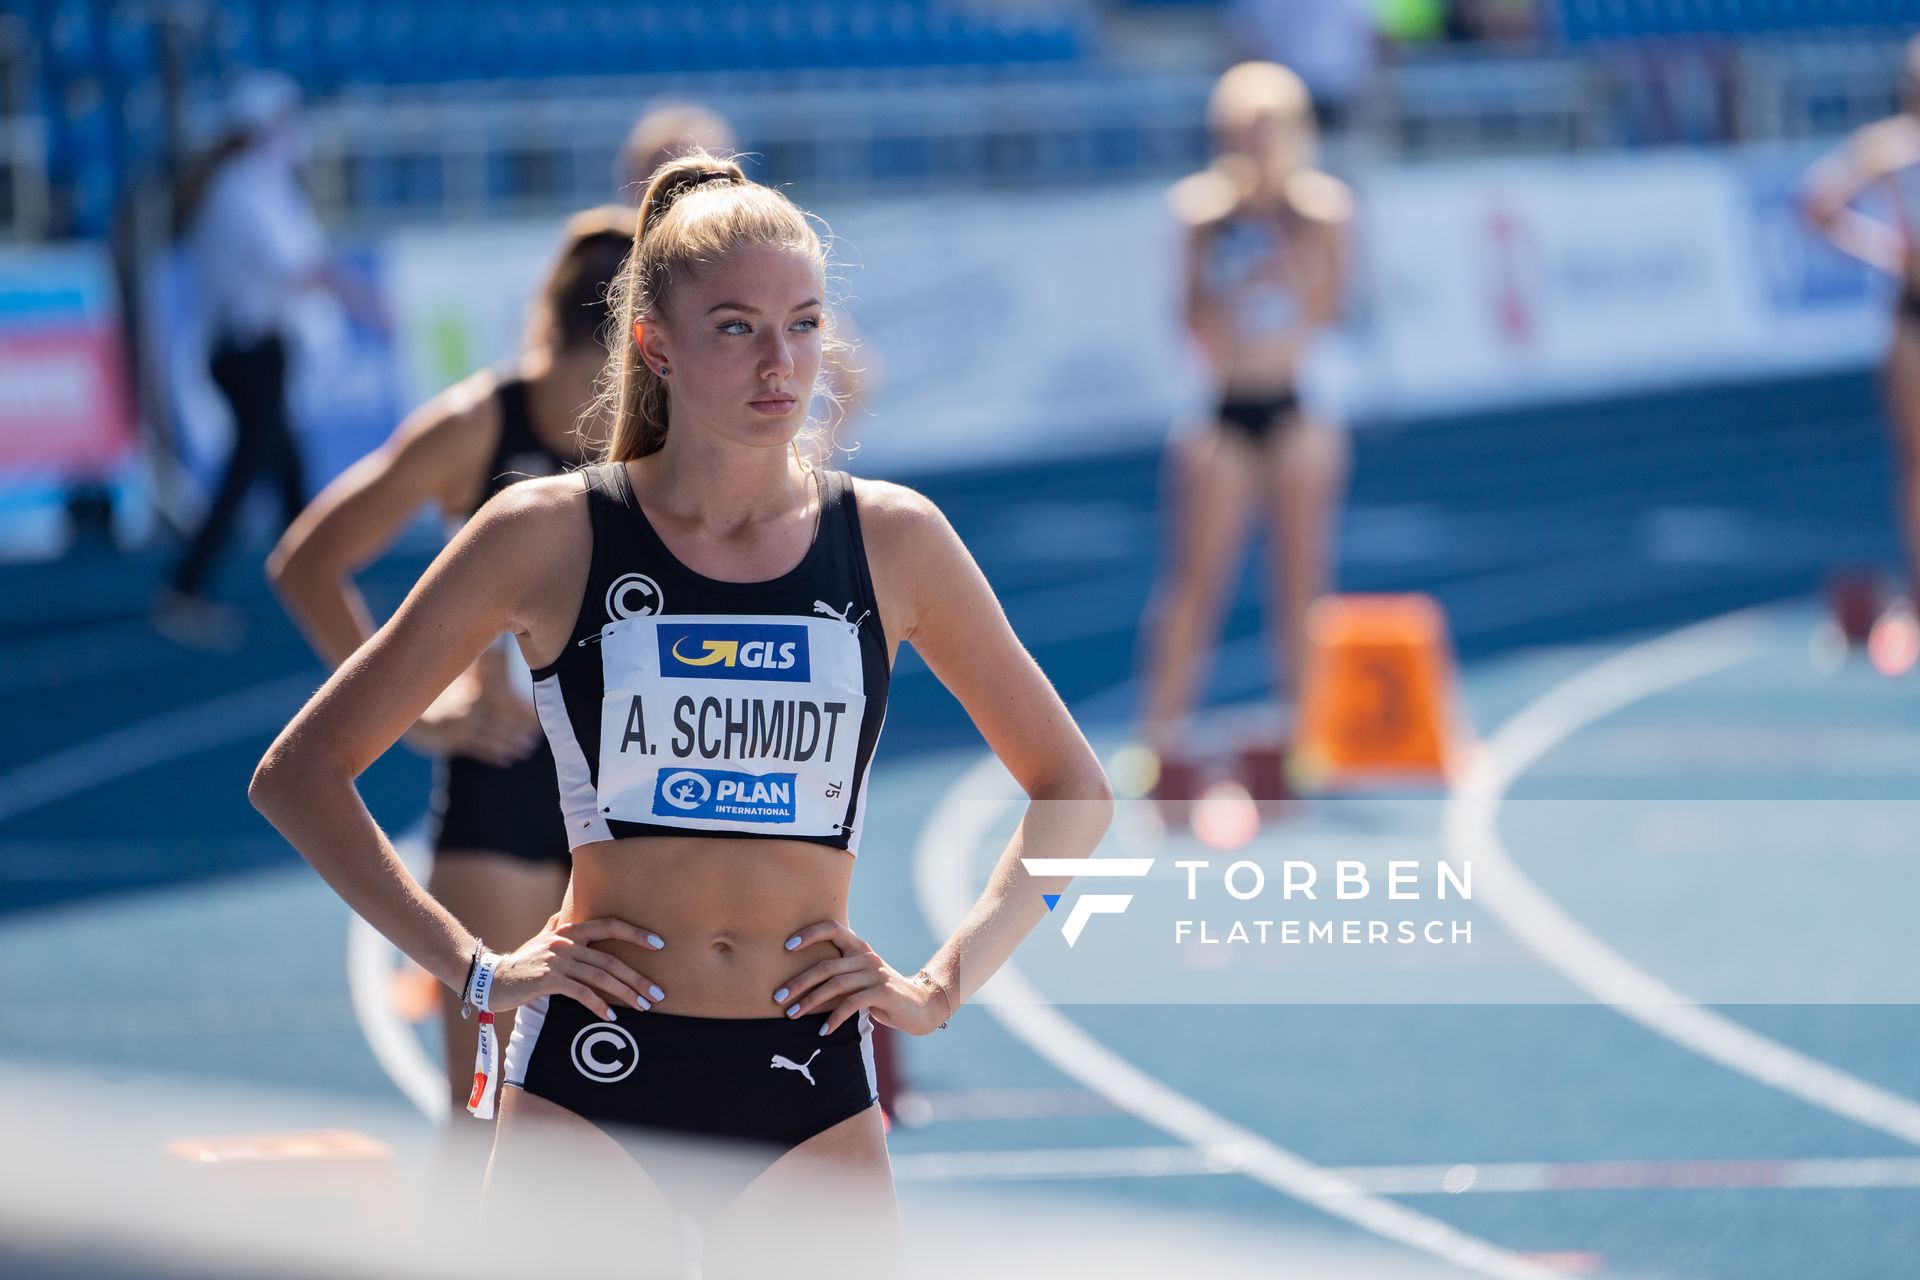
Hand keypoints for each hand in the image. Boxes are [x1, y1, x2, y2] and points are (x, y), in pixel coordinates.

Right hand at [404, 667, 542, 765]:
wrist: (401, 699)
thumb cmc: (440, 686)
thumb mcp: (460, 672)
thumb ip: (487, 669)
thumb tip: (510, 661)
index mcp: (475, 684)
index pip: (505, 697)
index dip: (523, 709)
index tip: (536, 719)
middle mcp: (468, 702)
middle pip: (502, 717)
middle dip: (519, 728)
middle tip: (534, 738)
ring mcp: (458, 722)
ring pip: (491, 734)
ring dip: (510, 742)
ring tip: (526, 750)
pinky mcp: (448, 738)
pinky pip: (475, 747)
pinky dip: (492, 753)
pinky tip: (507, 759)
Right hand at [487, 914, 668, 1020]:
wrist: (491, 978)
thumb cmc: (521, 961)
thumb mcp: (540, 940)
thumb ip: (554, 927)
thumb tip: (561, 913)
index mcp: (569, 930)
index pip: (609, 925)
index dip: (635, 933)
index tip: (659, 944)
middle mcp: (566, 942)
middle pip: (610, 958)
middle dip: (637, 976)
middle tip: (658, 992)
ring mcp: (557, 960)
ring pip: (600, 976)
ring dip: (625, 993)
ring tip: (643, 1006)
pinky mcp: (548, 979)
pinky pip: (581, 993)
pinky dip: (598, 1005)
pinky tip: (611, 1016)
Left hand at [772, 920, 946, 1036]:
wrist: (920, 1006)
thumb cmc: (881, 993)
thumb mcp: (859, 978)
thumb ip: (839, 973)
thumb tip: (798, 982)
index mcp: (858, 947)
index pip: (832, 928)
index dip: (809, 934)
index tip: (786, 947)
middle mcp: (866, 956)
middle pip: (825, 965)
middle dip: (798, 982)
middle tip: (777, 998)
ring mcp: (875, 974)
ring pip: (835, 985)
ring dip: (810, 1001)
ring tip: (791, 1015)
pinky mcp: (883, 992)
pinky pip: (852, 1004)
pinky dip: (834, 1018)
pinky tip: (822, 1030)